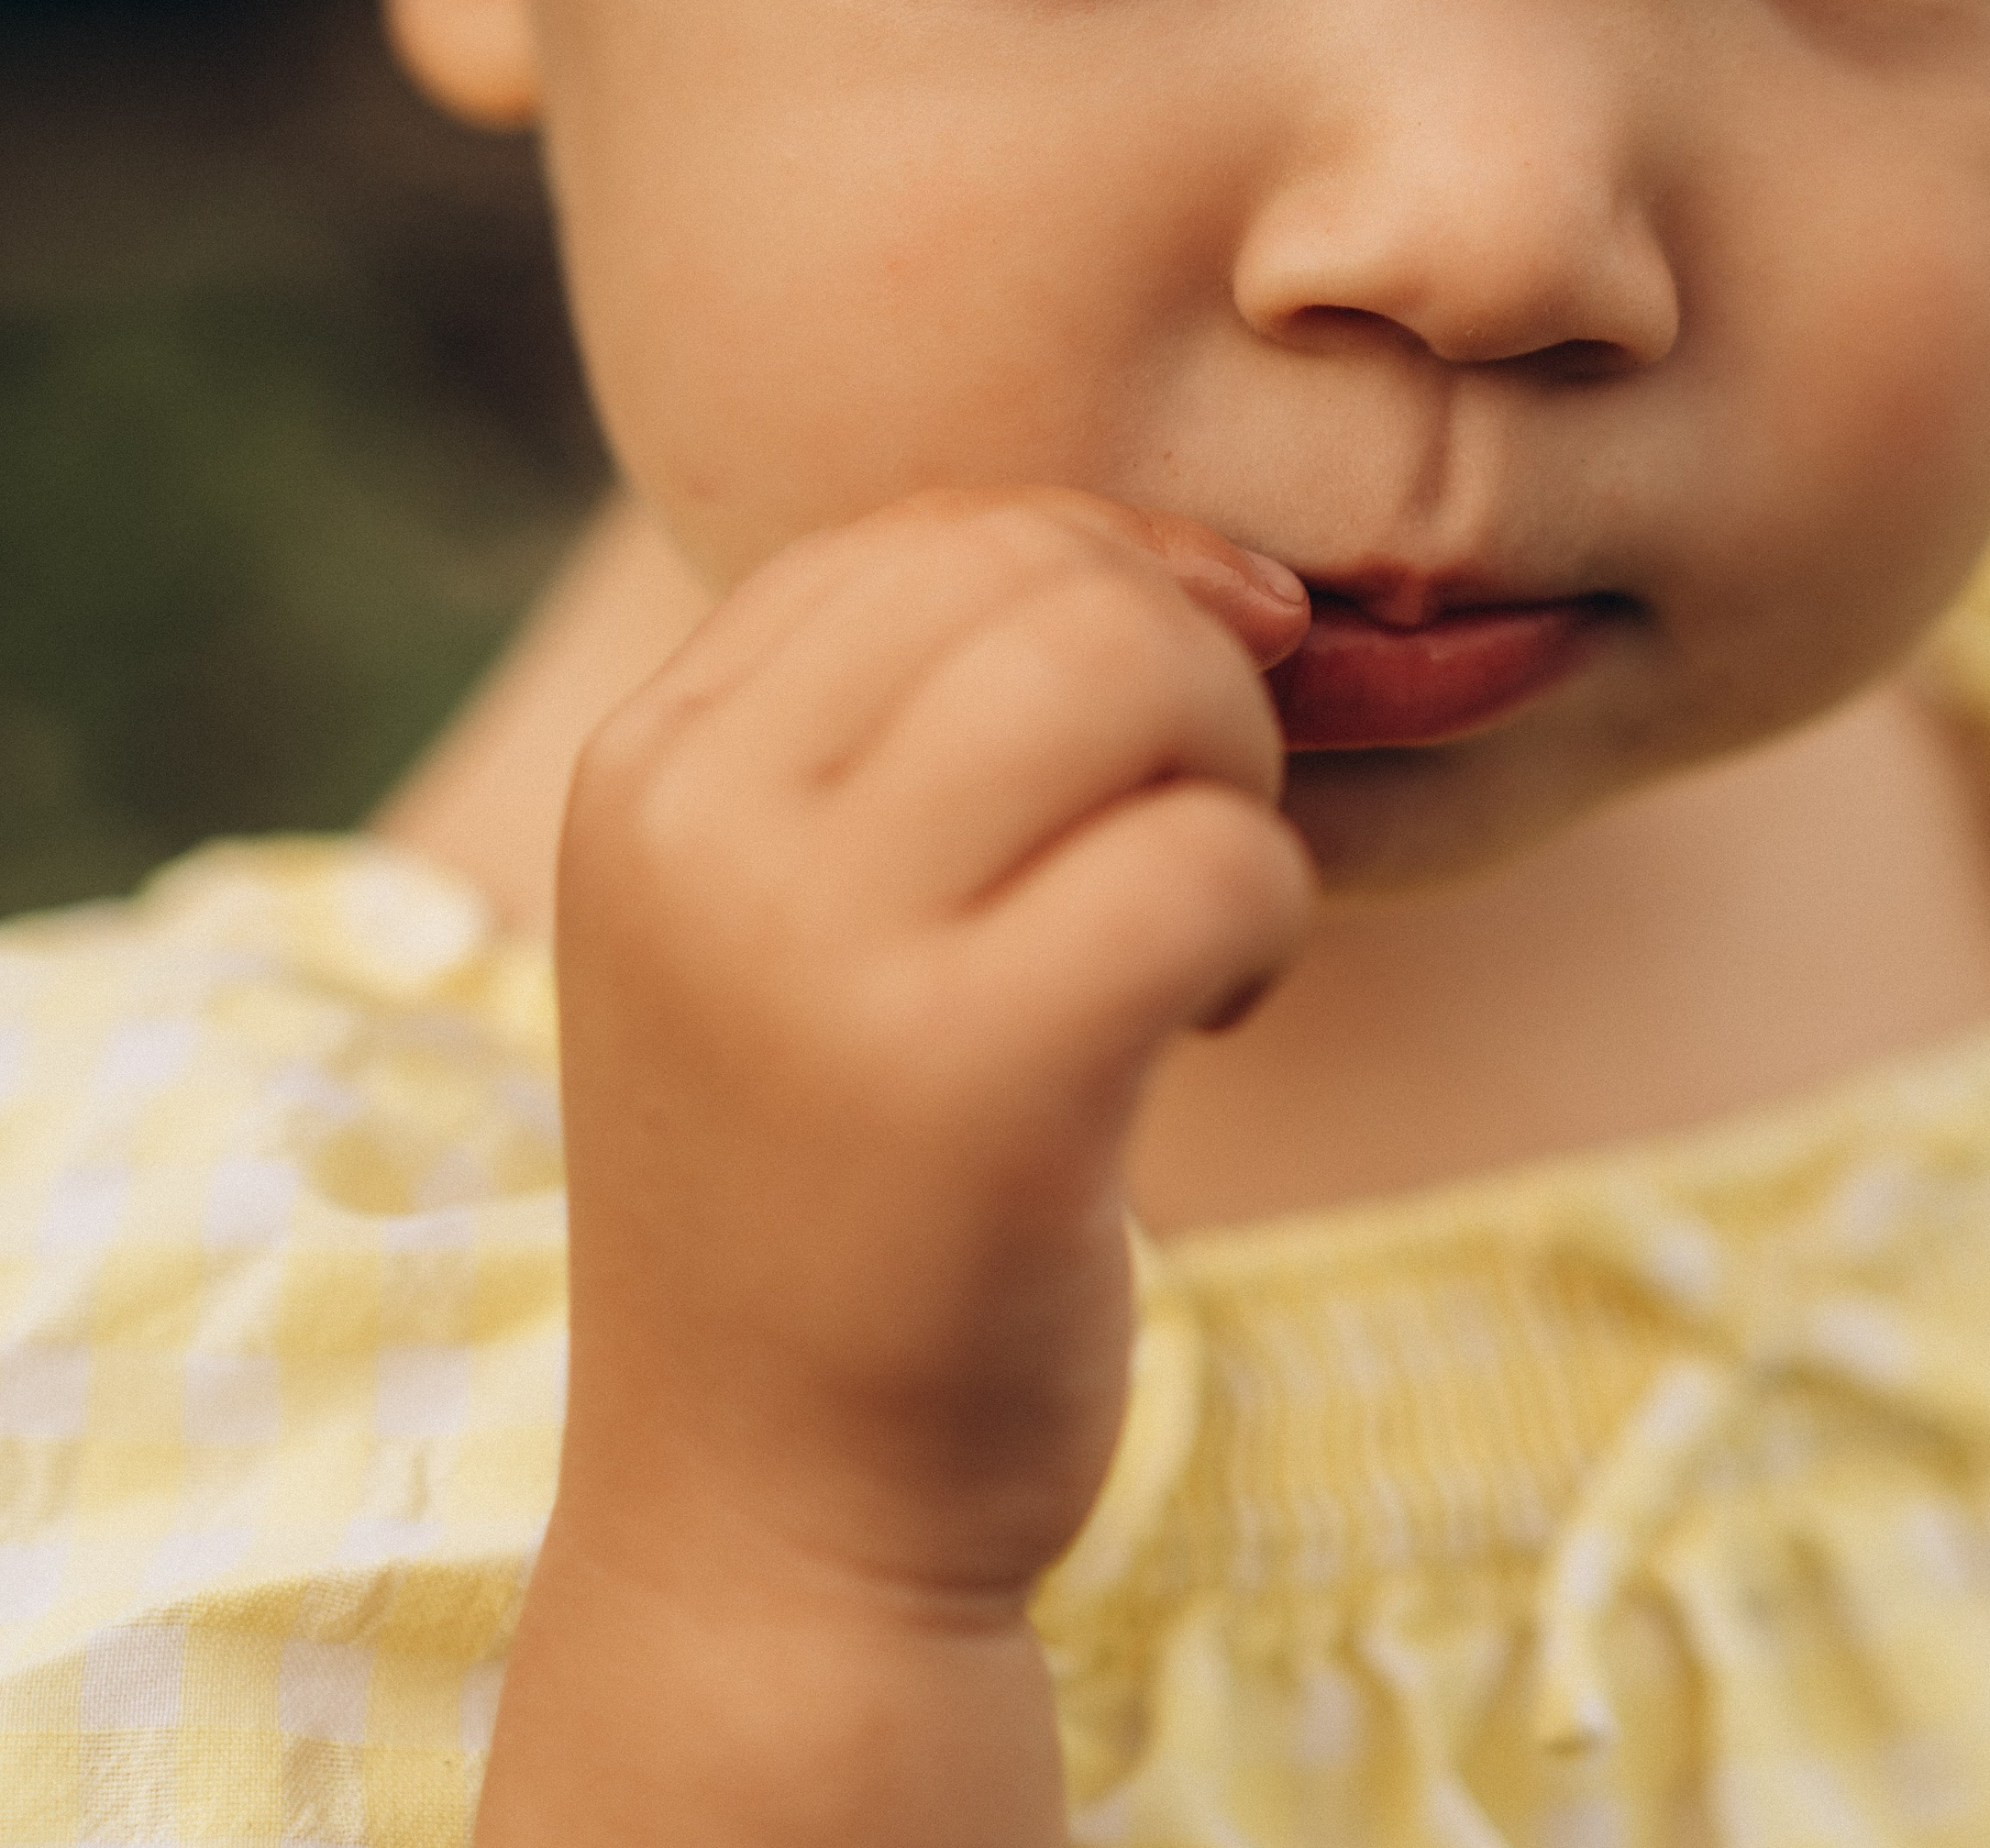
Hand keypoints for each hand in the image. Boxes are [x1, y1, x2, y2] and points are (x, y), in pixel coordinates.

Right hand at [543, 490, 1312, 1618]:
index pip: (926, 529)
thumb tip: (1229, 571)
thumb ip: (932, 716)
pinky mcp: (972, 1078)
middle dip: (1185, 671)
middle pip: (1043, 569)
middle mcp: (701, 824)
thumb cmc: (839, 1189)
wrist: (768, 1531)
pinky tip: (1216, 1020)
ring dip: (1232, 777)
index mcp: (650, 761)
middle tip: (1184, 835)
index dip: (1098, 581)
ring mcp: (816, 948)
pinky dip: (1268, 917)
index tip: (1159, 722)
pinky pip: (1213, 858)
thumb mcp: (802, 913)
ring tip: (1198, 918)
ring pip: (1130, 666)